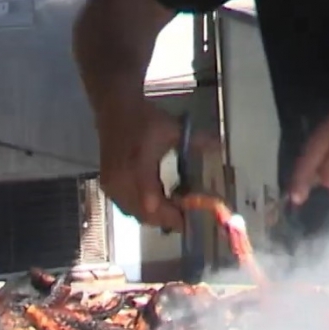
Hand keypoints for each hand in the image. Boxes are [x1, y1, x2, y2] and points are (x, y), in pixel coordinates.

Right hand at [98, 101, 215, 231]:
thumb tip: (221, 147)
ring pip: (135, 214)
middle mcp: (122, 180)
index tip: (190, 220)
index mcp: (138, 167)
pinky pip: (125, 208)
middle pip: (145, 215)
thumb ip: (198, 141)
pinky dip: (141, 210)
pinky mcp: (107, 185)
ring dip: (154, 216)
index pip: (153, 204)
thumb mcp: (174, 129)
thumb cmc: (145, 119)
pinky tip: (156, 201)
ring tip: (173, 210)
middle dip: (166, 219)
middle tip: (185, 216)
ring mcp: (112, 185)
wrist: (116, 109)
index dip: (171, 217)